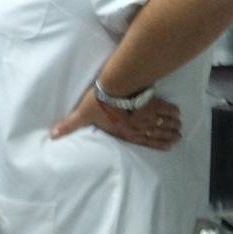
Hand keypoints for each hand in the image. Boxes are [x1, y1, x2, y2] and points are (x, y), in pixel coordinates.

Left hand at [49, 89, 181, 149]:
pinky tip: (178, 113)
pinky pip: (165, 108)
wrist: (114, 87)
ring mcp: (147, 114)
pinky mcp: (152, 101)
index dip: (156, 144)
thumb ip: (69, 126)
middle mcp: (139, 126)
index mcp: (125, 132)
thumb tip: (53, 135)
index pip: (143, 141)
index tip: (168, 146)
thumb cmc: (98, 103)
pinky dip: (172, 111)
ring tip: (180, 127)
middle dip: (168, 135)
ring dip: (172, 125)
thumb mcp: (82, 115)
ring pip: (163, 121)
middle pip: (157, 132)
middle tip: (178, 137)